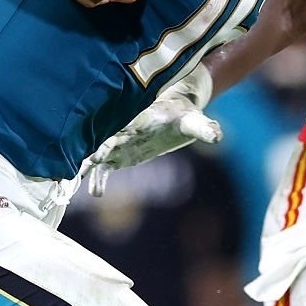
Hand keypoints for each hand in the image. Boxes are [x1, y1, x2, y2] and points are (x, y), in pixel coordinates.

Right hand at [84, 64, 220, 196]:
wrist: (174, 111)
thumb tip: (218, 135)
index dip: (113, 139)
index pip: (124, 130)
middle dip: (97, 152)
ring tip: (87, 187)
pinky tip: (95, 194)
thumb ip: (204, 129)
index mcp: (140, 122)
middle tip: (90, 162)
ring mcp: (120, 144)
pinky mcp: (120, 155)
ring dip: (90, 168)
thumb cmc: (185, 116)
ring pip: (99, 156)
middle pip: (106, 142)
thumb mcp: (195, 122)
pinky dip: (98, 178)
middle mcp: (125, 132)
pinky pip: (104, 168)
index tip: (102, 150)